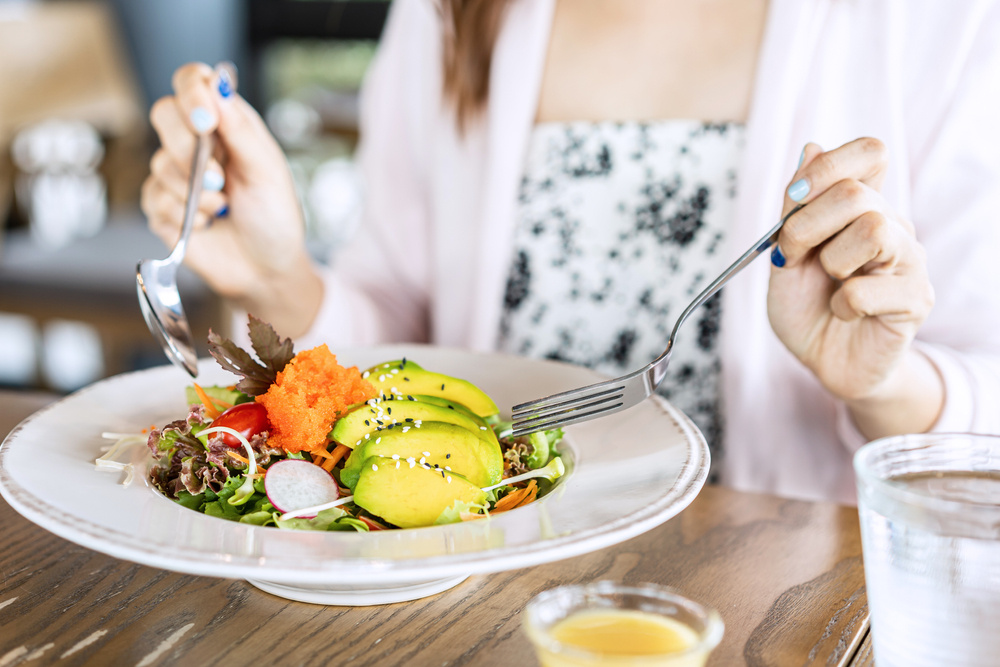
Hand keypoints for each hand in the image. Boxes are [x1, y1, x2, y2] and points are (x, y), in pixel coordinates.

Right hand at [140, 63, 322, 336]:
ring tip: (224, 209)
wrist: (265, 270)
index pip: (192, 81)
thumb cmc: (274, 218)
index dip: (192, 91)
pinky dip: (185, 215)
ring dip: (195, 192)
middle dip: (189, 149)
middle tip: (218, 179)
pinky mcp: (161, 205)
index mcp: (226, 124)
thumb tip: (218, 86)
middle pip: (165, 114)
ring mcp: (175, 173)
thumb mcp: (268, 172)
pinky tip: (208, 225)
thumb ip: (242, 130)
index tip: (206, 120)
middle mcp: (197, 142)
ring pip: (159, 161)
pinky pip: (155, 198)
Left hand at [767, 138, 942, 437]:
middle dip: (806, 225)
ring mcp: (910, 260)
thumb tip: (810, 147)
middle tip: (793, 255)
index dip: (828, 166)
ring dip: (832, 261)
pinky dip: (842, 304)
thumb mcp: (786, 255)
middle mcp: (893, 224)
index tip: (793, 199)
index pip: (870, 152)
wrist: (824, 361)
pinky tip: (843, 312)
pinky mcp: (916, 300)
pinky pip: (871, 289)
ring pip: (875, 229)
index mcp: (863, 206)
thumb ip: (795, 207)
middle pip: (858, 192)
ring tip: (829, 283)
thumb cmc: (807, 307)